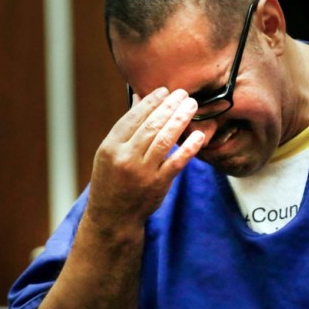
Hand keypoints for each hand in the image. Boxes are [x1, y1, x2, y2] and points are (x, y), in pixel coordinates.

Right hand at [86, 87, 204, 237]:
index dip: (150, 102)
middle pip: (150, 125)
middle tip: (183, 93)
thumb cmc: (112, 180)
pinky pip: (176, 162)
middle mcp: (125, 158)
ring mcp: (142, 172)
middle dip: (169, 106)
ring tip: (191, 106)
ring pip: (164, 140)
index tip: (164, 90)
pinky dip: (189, 148)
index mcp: (110, 147)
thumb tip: (140, 98)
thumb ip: (126, 127)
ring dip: (180, 120)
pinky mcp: (158, 184)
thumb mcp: (109, 153)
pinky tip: (199, 135)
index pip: (132, 118)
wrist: (113, 217)